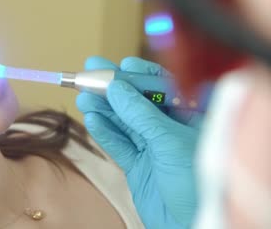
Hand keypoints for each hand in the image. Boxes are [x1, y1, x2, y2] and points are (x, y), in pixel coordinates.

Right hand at [76, 56, 200, 228]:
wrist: (191, 226)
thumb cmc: (197, 184)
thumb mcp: (169, 140)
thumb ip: (140, 113)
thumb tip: (116, 87)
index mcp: (193, 118)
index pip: (164, 87)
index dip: (139, 75)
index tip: (118, 66)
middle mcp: (173, 130)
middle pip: (138, 102)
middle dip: (113, 89)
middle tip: (89, 74)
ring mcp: (155, 148)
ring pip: (124, 122)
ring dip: (103, 108)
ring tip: (83, 96)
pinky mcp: (139, 166)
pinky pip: (119, 144)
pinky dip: (104, 131)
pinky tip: (91, 118)